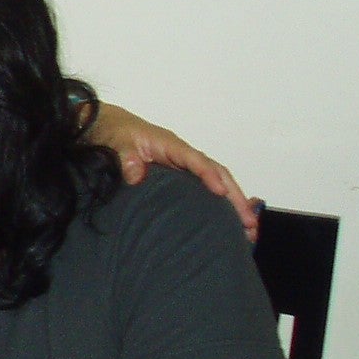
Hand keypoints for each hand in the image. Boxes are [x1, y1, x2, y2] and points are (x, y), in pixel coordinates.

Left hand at [87, 103, 255, 238]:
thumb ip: (126, 157)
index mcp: (171, 146)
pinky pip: (206, 189)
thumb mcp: (117, 142)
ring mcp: (185, 167)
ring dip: (234, 205)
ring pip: (218, 183)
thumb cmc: (117, 133)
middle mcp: (184, 156)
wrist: (110, 127)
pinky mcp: (181, 177)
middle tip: (249, 223)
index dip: (209, 175)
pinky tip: (228, 225)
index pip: (196, 160)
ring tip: (249, 232)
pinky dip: (220, 205)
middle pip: (218, 174)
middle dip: (235, 197)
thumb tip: (135, 175)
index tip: (220, 192)